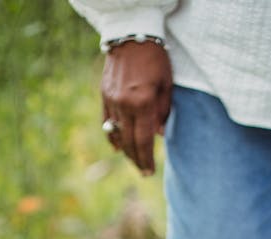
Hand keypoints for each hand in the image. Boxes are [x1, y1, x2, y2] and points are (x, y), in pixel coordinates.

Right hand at [101, 40, 171, 173]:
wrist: (131, 34)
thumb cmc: (155, 59)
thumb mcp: (166, 85)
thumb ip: (163, 112)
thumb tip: (158, 136)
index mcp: (143, 103)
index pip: (143, 141)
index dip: (146, 159)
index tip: (149, 172)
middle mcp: (125, 105)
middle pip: (129, 142)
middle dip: (136, 160)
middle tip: (143, 172)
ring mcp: (112, 101)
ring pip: (117, 134)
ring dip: (125, 150)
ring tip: (133, 160)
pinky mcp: (104, 95)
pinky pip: (106, 122)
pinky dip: (112, 136)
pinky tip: (118, 147)